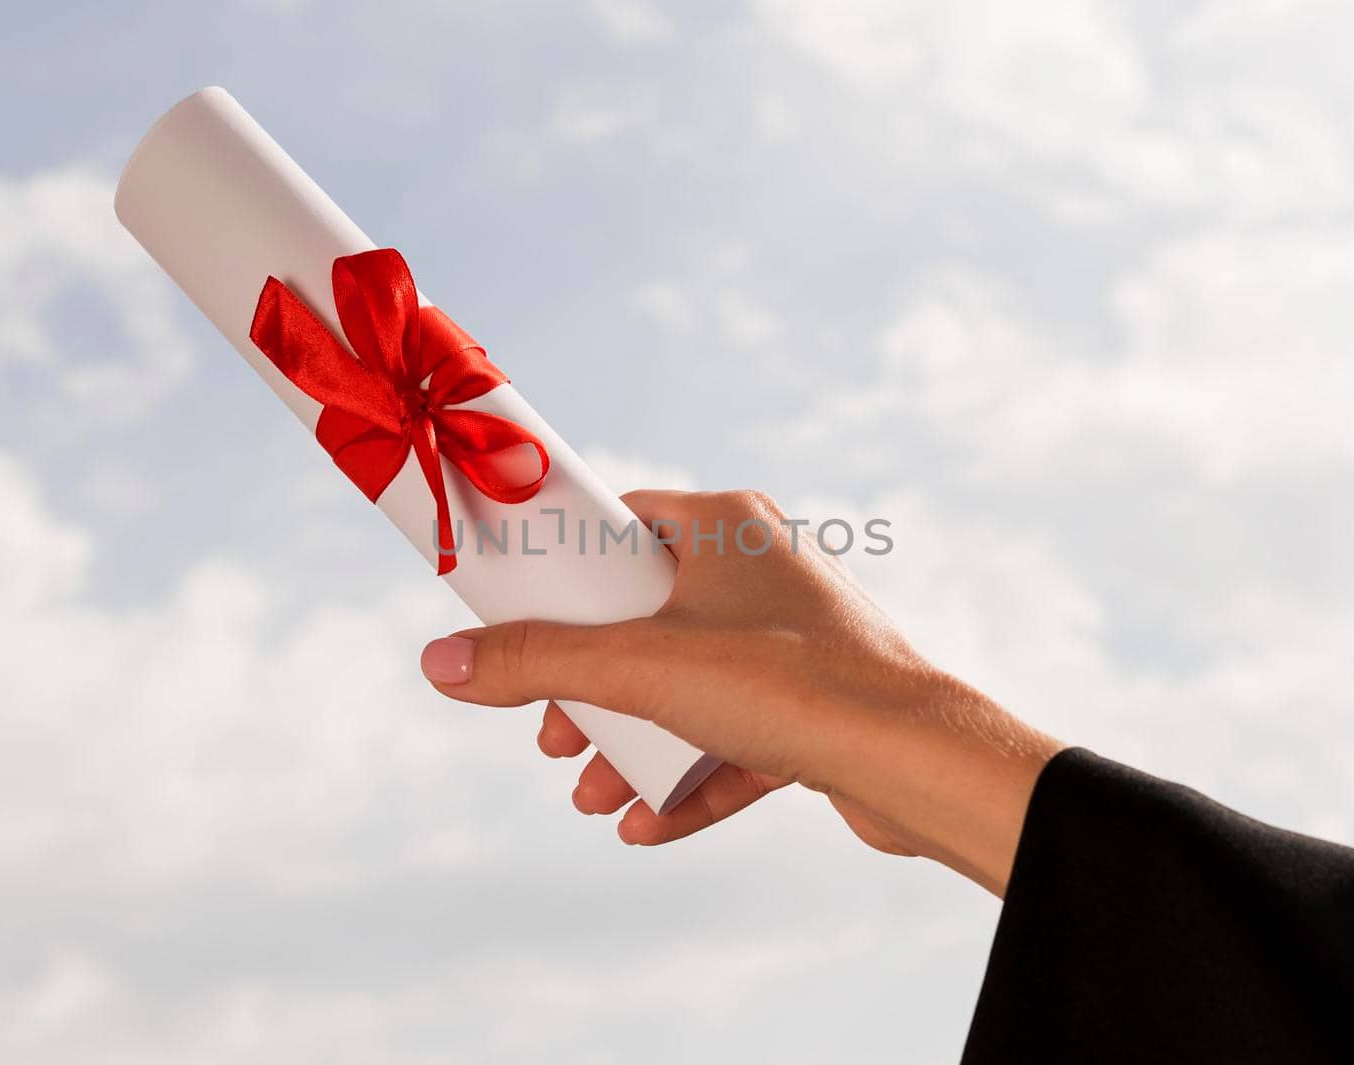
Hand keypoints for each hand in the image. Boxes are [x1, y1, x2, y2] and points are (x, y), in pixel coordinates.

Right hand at [420, 489, 1063, 894]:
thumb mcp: (640, 667)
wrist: (918, 762)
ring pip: (685, 685)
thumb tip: (436, 662)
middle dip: (590, 687)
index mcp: (725, 526)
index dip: (561, 570)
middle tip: (552, 733)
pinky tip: (645, 824)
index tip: (516, 615)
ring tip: (590, 794)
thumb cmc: (792, 684)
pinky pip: (732, 735)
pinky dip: (686, 775)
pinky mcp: (814, 704)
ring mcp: (792, 640)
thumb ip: (535, 662)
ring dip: (631, 742)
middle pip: (642, 618)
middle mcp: (761, 571)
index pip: (617, 524)